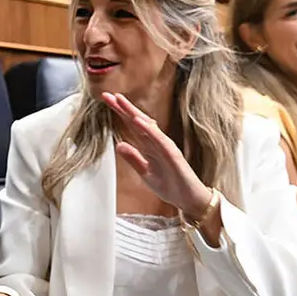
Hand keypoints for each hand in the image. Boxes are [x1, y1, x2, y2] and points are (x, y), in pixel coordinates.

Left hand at [103, 92, 212, 218]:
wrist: (189, 200)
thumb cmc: (170, 185)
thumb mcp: (145, 173)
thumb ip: (133, 159)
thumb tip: (118, 145)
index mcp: (149, 147)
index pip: (132, 126)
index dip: (120, 113)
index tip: (108, 101)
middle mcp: (157, 143)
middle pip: (138, 122)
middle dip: (123, 108)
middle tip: (108, 95)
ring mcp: (165, 147)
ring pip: (148, 126)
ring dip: (134, 113)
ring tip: (121, 101)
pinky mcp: (173, 155)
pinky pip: (160, 140)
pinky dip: (150, 130)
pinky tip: (140, 121)